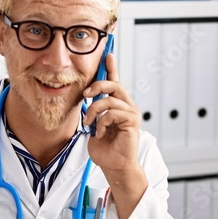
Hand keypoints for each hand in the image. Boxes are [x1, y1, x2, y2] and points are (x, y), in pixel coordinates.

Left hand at [82, 53, 148, 218]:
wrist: (114, 166)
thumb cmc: (105, 148)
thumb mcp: (94, 125)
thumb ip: (93, 110)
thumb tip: (86, 97)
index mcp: (117, 104)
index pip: (115, 81)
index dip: (112, 66)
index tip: (108, 52)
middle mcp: (127, 105)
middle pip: (113, 83)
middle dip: (96, 86)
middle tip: (85, 95)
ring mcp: (131, 113)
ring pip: (109, 99)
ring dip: (94, 112)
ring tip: (90, 125)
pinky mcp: (132, 121)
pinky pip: (112, 113)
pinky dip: (101, 123)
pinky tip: (101, 133)